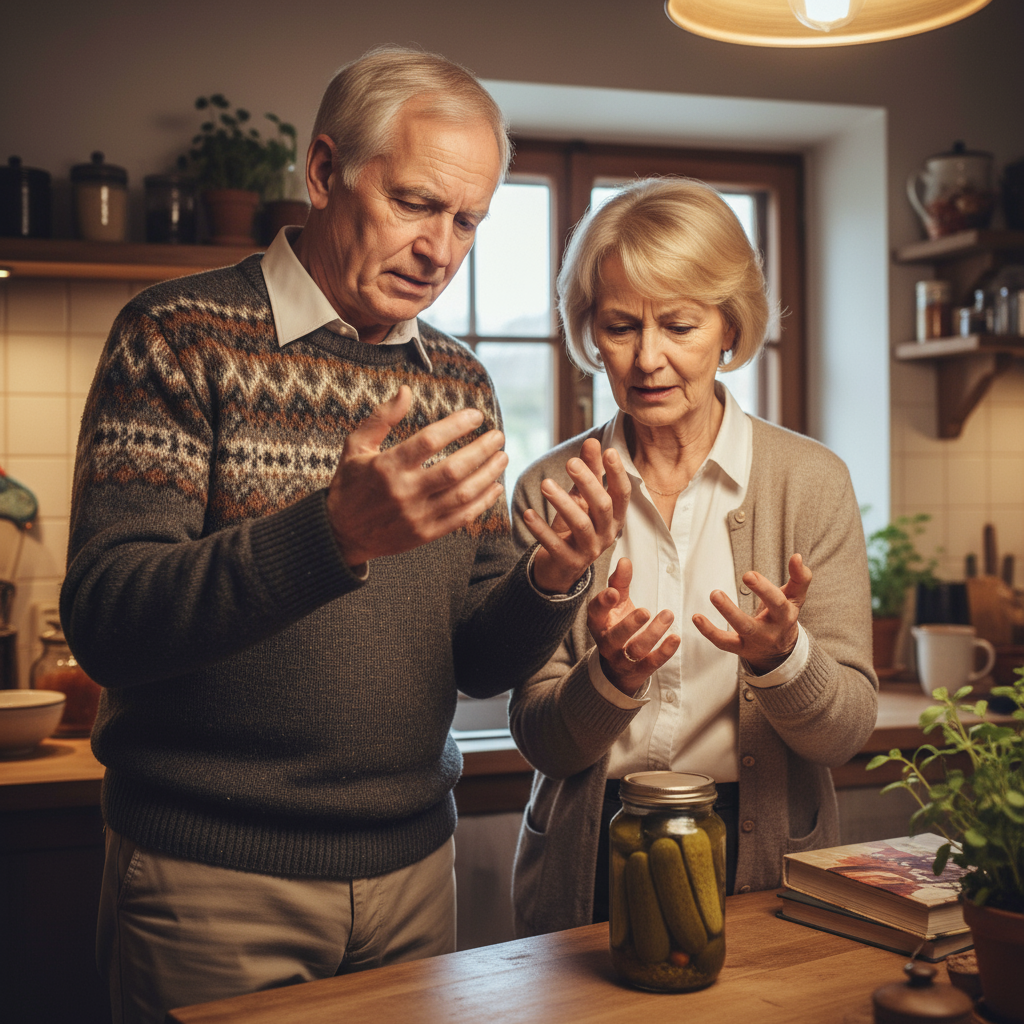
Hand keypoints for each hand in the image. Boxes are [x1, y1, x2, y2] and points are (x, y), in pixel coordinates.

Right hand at [326, 386, 507, 567]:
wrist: (341, 533)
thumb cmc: (350, 484)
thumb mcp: (356, 446)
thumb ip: (382, 418)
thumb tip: (407, 390)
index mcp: (387, 466)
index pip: (429, 440)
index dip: (457, 425)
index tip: (476, 415)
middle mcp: (404, 491)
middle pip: (454, 468)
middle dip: (482, 450)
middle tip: (498, 437)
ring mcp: (416, 516)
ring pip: (463, 494)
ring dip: (488, 474)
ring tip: (502, 458)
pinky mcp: (425, 534)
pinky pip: (462, 517)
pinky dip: (483, 502)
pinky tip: (495, 487)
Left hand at [523, 437, 630, 594]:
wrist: (561, 567)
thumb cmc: (575, 527)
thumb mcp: (582, 499)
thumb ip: (590, 472)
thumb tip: (593, 441)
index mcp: (614, 517)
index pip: (622, 493)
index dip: (617, 473)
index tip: (609, 451)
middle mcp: (607, 534)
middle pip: (602, 507)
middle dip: (588, 483)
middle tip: (571, 462)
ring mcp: (589, 551)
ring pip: (580, 524)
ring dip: (562, 503)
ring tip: (545, 484)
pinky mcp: (568, 562)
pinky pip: (555, 544)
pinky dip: (541, 529)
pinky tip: (528, 513)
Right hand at [587, 558, 679, 695]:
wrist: (618, 666)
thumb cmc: (617, 625)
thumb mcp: (616, 603)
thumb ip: (619, 582)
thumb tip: (625, 560)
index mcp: (599, 622)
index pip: (596, 612)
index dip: (603, 602)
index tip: (614, 592)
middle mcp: (607, 642)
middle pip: (616, 635)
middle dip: (630, 624)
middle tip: (645, 611)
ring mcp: (623, 658)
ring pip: (636, 650)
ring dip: (653, 634)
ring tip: (668, 615)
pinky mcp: (640, 670)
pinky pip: (652, 663)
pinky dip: (665, 651)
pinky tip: (675, 638)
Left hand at [692, 553, 811, 673]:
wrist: (781, 651)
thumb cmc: (784, 615)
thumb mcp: (796, 598)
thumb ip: (800, 577)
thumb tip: (797, 556)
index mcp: (785, 615)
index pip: (777, 603)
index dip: (764, 588)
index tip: (748, 574)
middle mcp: (770, 631)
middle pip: (754, 622)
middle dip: (738, 607)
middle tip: (722, 590)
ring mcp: (754, 641)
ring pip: (740, 630)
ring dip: (726, 612)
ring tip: (714, 594)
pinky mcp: (740, 648)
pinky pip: (723, 642)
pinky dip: (709, 631)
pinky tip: (696, 617)